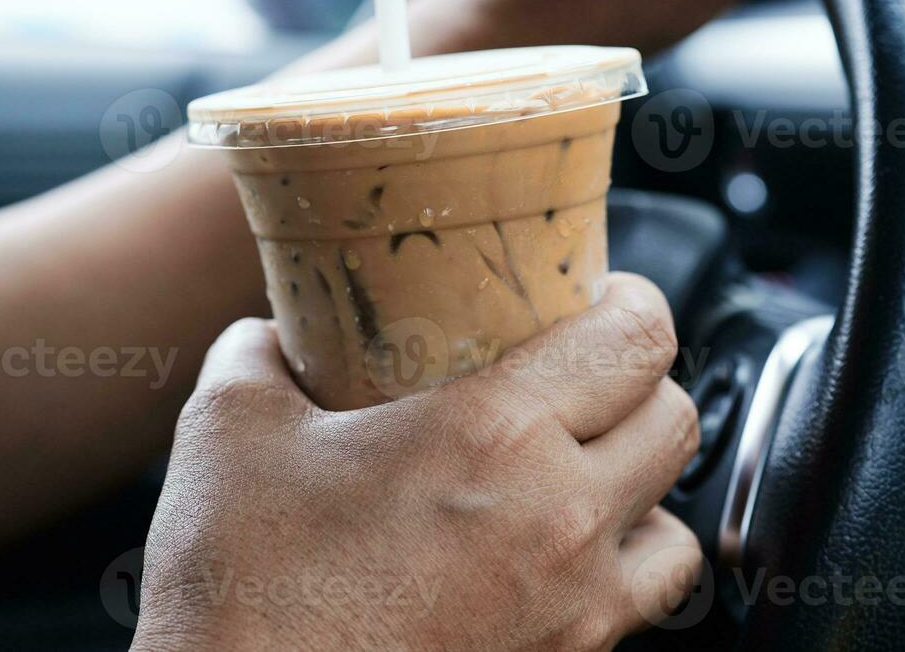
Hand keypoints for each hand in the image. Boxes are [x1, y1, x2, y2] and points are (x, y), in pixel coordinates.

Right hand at [132, 274, 700, 650]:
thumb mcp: (227, 430)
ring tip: (585, 473)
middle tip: (588, 376)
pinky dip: (624, 572)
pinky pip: (642, 606)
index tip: (606, 296)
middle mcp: (557, 519)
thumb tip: (272, 334)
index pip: (636, 339)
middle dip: (641, 386)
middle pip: (676, 420)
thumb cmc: (240, 588)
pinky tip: (562, 557)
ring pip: (678, 527)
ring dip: (642, 488)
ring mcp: (572, 608)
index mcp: (494, 434)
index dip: (635, 302)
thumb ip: (258, 354)